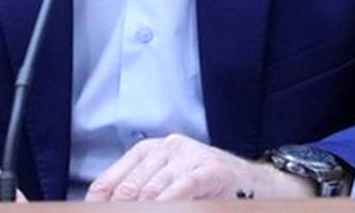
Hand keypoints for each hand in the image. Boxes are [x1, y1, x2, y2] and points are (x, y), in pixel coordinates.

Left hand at [85, 134, 315, 201]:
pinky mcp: (210, 168)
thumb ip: (138, 193)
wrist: (255, 183)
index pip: (111, 182)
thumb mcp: (167, 184)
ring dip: (143, 208)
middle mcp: (166, 148)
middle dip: (120, 209)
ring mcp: (189, 155)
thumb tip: (102, 205)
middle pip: (128, 189)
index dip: (99, 204)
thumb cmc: (205, 188)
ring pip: (151, 192)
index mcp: (148, 151)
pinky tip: (162, 209)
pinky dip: (168, 204)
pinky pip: (180, 190)